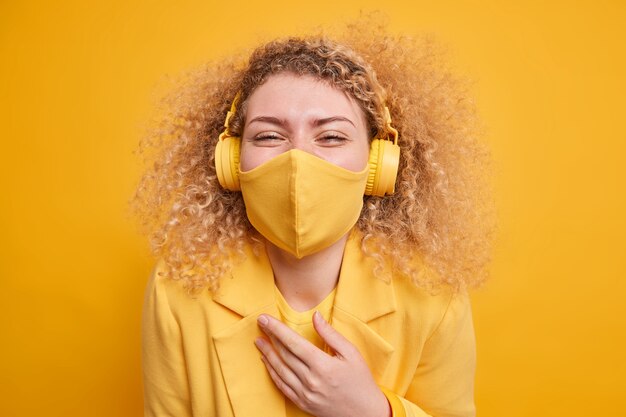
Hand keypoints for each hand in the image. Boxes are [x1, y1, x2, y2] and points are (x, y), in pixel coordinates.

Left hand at [254, 311, 390, 416]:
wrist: (365, 412)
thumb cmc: (360, 380)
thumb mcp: (351, 353)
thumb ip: (331, 334)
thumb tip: (316, 316)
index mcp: (323, 365)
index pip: (293, 343)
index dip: (277, 329)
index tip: (265, 318)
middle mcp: (311, 380)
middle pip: (284, 355)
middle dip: (270, 337)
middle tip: (261, 323)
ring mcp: (305, 393)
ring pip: (279, 370)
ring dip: (267, 354)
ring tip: (259, 341)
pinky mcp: (302, 403)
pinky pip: (282, 386)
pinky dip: (272, 372)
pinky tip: (267, 362)